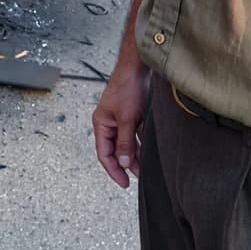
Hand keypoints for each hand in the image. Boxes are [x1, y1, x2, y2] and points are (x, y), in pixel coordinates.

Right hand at [91, 58, 149, 188]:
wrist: (138, 67)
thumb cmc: (127, 87)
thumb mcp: (126, 119)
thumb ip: (125, 143)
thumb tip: (123, 163)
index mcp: (101, 123)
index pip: (104, 153)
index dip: (113, 170)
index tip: (124, 183)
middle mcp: (109, 122)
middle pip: (116, 149)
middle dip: (126, 163)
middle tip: (138, 176)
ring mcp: (121, 118)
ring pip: (127, 142)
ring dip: (135, 154)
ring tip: (145, 166)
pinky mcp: (132, 113)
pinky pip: (135, 133)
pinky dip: (140, 141)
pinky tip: (149, 148)